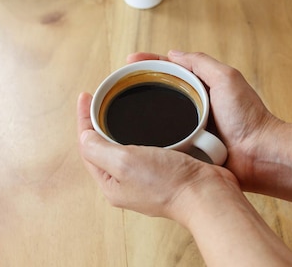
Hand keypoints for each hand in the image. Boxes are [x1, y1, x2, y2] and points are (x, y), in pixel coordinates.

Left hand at [77, 92, 239, 224]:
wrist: (208, 194)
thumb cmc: (169, 183)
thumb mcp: (124, 162)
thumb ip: (98, 149)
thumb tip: (84, 137)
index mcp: (111, 183)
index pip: (88, 146)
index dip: (84, 119)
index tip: (86, 95)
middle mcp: (126, 182)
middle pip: (104, 146)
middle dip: (98, 122)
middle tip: (100, 98)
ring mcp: (146, 177)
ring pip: (125, 146)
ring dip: (119, 126)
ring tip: (119, 106)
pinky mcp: (165, 171)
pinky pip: (147, 147)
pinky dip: (143, 132)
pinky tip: (149, 122)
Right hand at [126, 51, 283, 190]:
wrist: (259, 156)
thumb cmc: (248, 118)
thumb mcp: (226, 79)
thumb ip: (202, 64)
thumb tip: (173, 53)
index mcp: (202, 87)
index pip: (169, 70)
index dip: (148, 64)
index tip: (129, 62)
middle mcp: (194, 105)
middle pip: (160, 91)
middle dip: (138, 87)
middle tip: (117, 85)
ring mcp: (190, 128)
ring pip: (158, 116)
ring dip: (141, 112)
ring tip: (118, 108)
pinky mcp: (188, 148)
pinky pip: (165, 140)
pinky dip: (151, 137)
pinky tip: (135, 136)